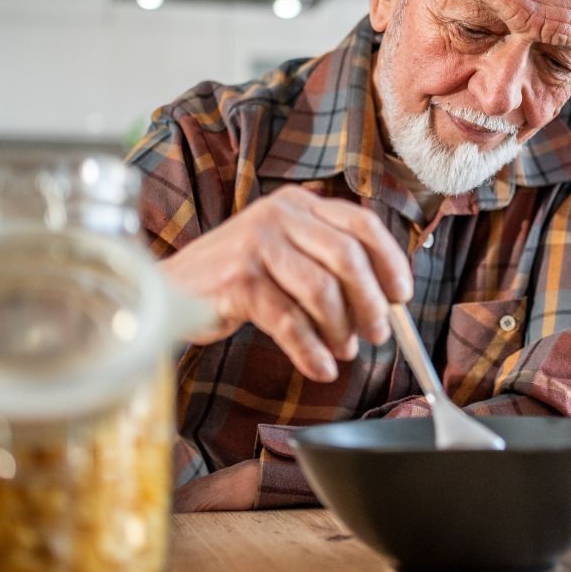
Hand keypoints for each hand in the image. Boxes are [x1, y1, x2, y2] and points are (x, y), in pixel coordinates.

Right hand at [161, 185, 412, 381]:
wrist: (168, 290)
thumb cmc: (236, 279)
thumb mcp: (286, 255)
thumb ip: (327, 265)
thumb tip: (384, 304)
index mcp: (298, 204)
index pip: (361, 224)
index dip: (389, 261)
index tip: (402, 296)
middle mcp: (279, 214)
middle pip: (347, 257)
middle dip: (370, 303)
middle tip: (378, 335)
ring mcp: (256, 243)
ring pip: (322, 290)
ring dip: (341, 329)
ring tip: (344, 352)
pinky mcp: (238, 279)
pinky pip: (289, 321)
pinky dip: (310, 350)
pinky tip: (320, 368)